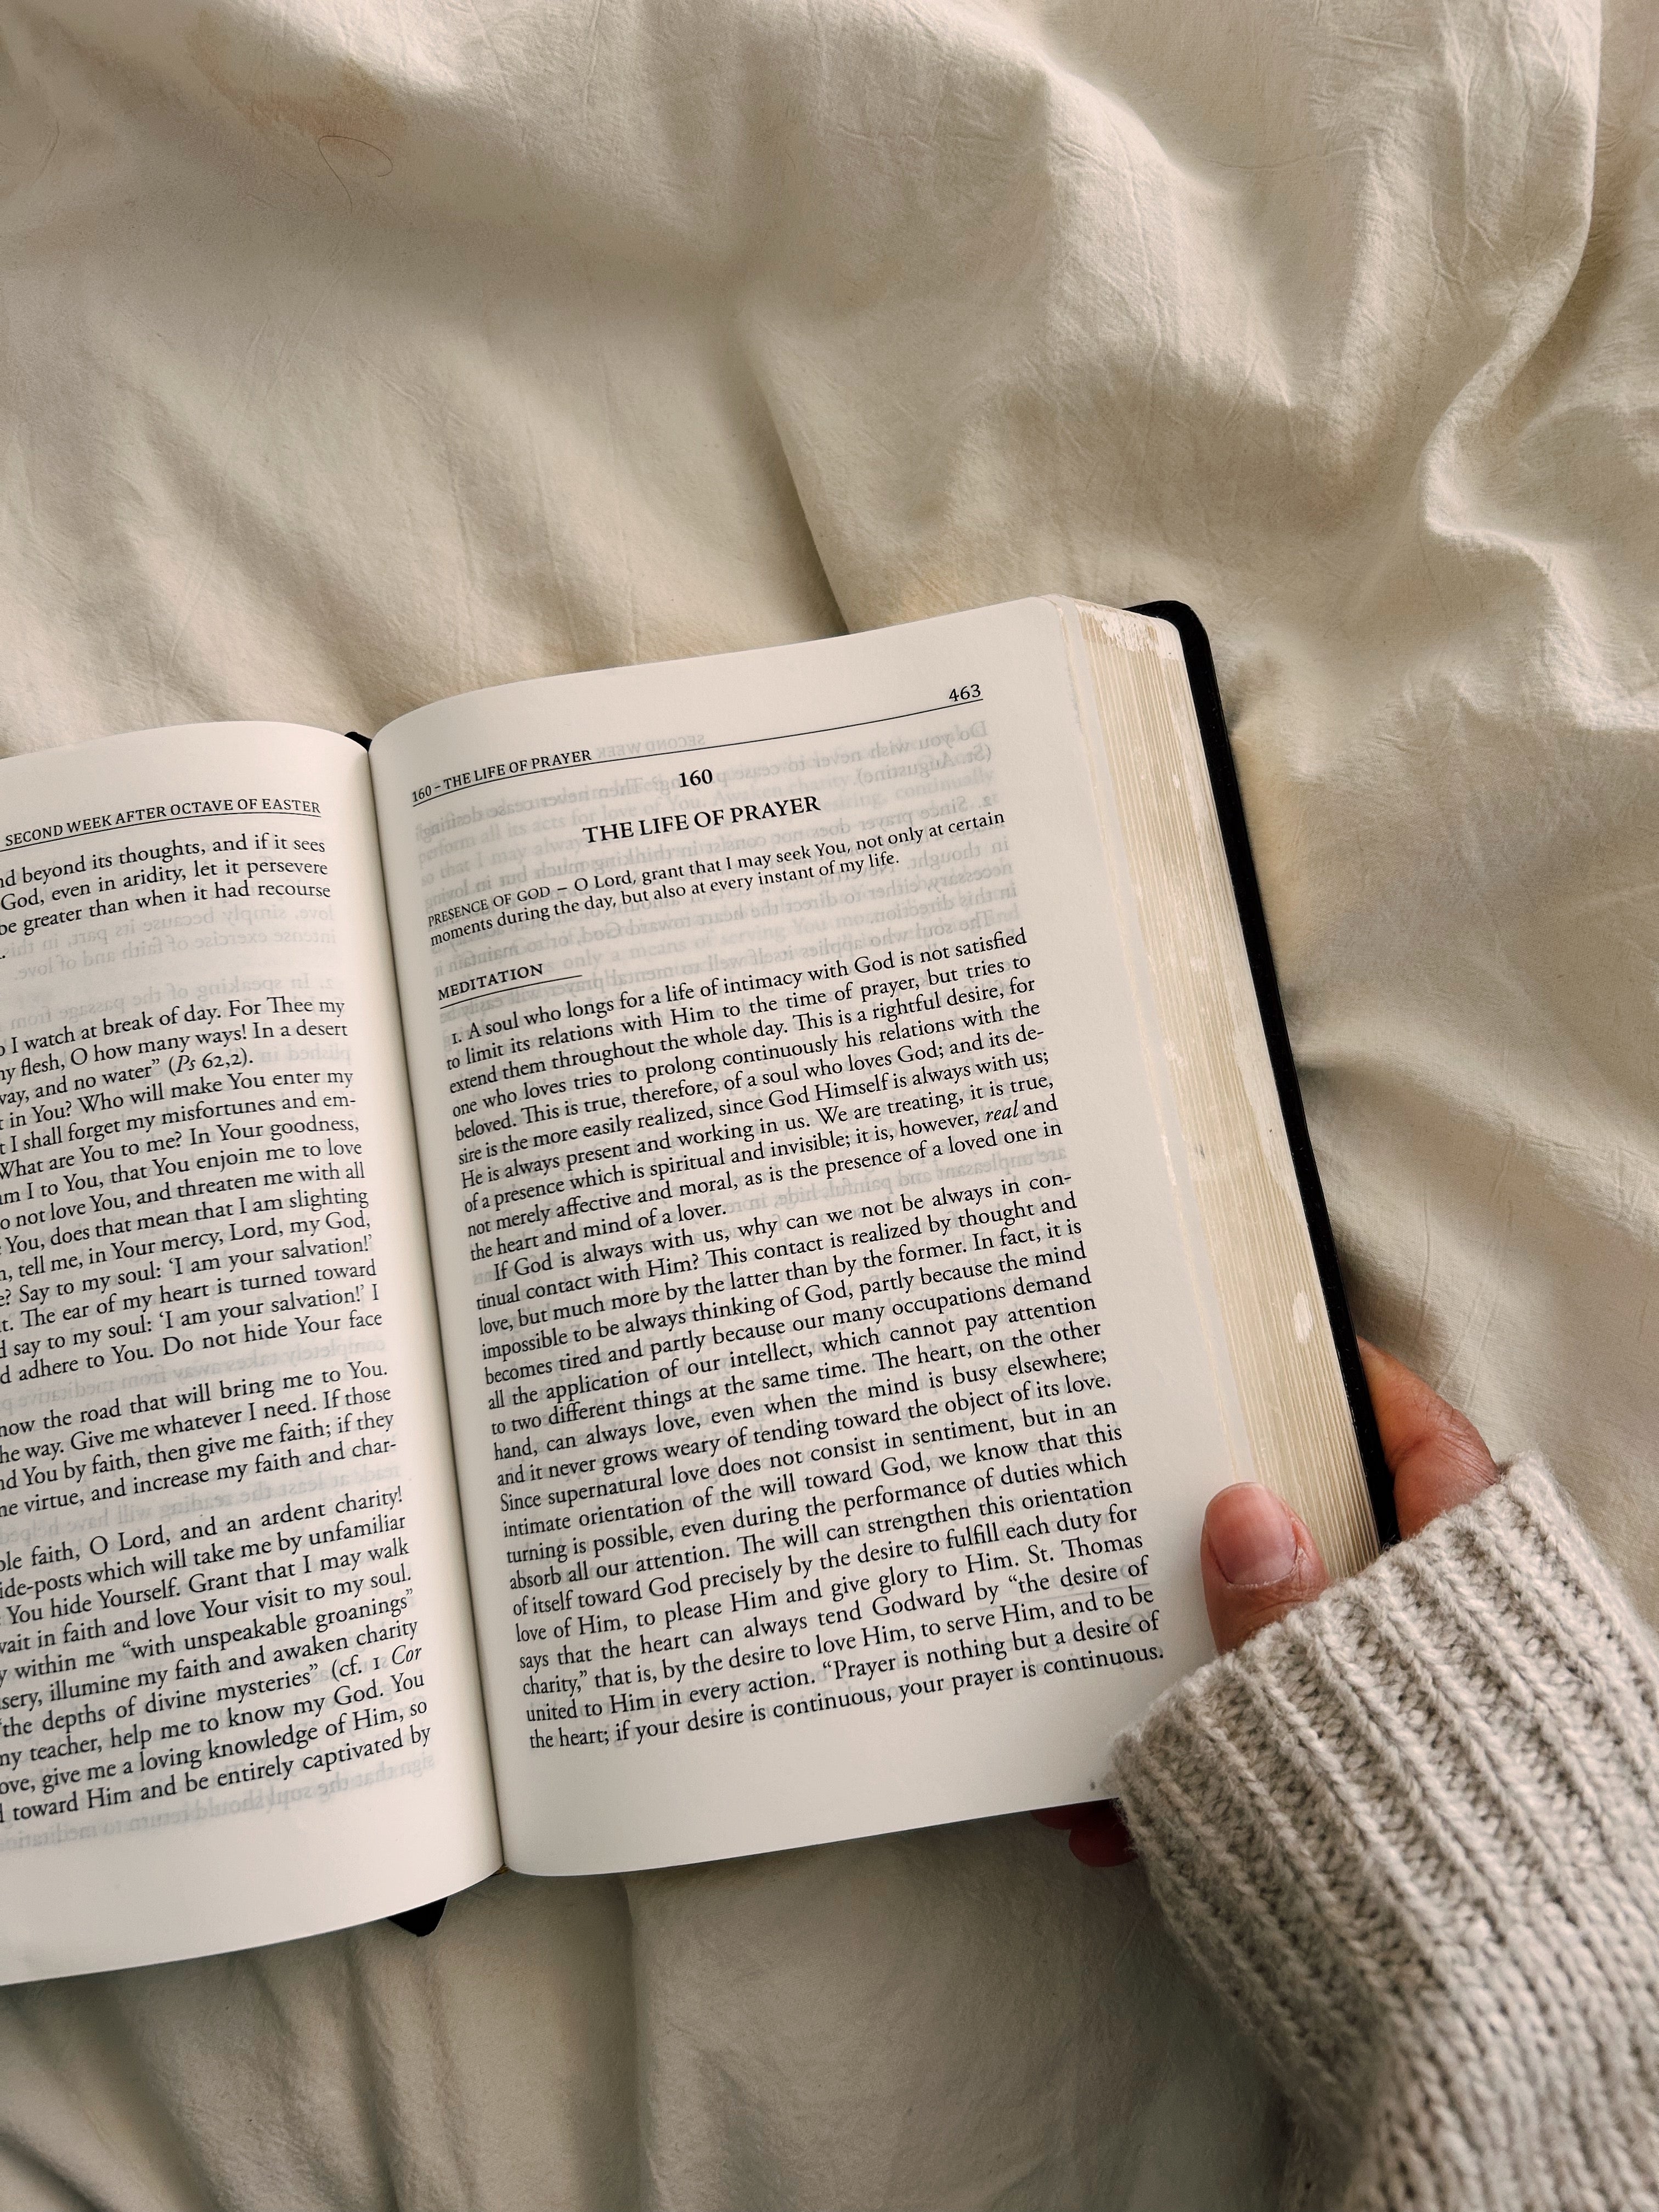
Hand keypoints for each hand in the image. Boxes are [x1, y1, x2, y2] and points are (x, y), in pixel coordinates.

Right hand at [1034, 1340, 1500, 1866]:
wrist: (1490, 2047)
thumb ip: (1281, 1608)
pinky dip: (1177, 1786)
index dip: (1349, 1381)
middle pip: (1321, 1547)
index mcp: (1469, 1586)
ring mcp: (1399, 1726)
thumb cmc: (1436, 1848)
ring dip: (1161, 1689)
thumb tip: (1241, 1513)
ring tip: (1064, 1719)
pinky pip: (1254, 1761)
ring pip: (1264, 1664)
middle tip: (1118, 1522)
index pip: (1423, 1440)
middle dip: (1204, 1556)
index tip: (1270, 1343)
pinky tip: (1096, 1824)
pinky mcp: (1359, 1803)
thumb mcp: (1337, 1703)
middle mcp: (1443, 1646)